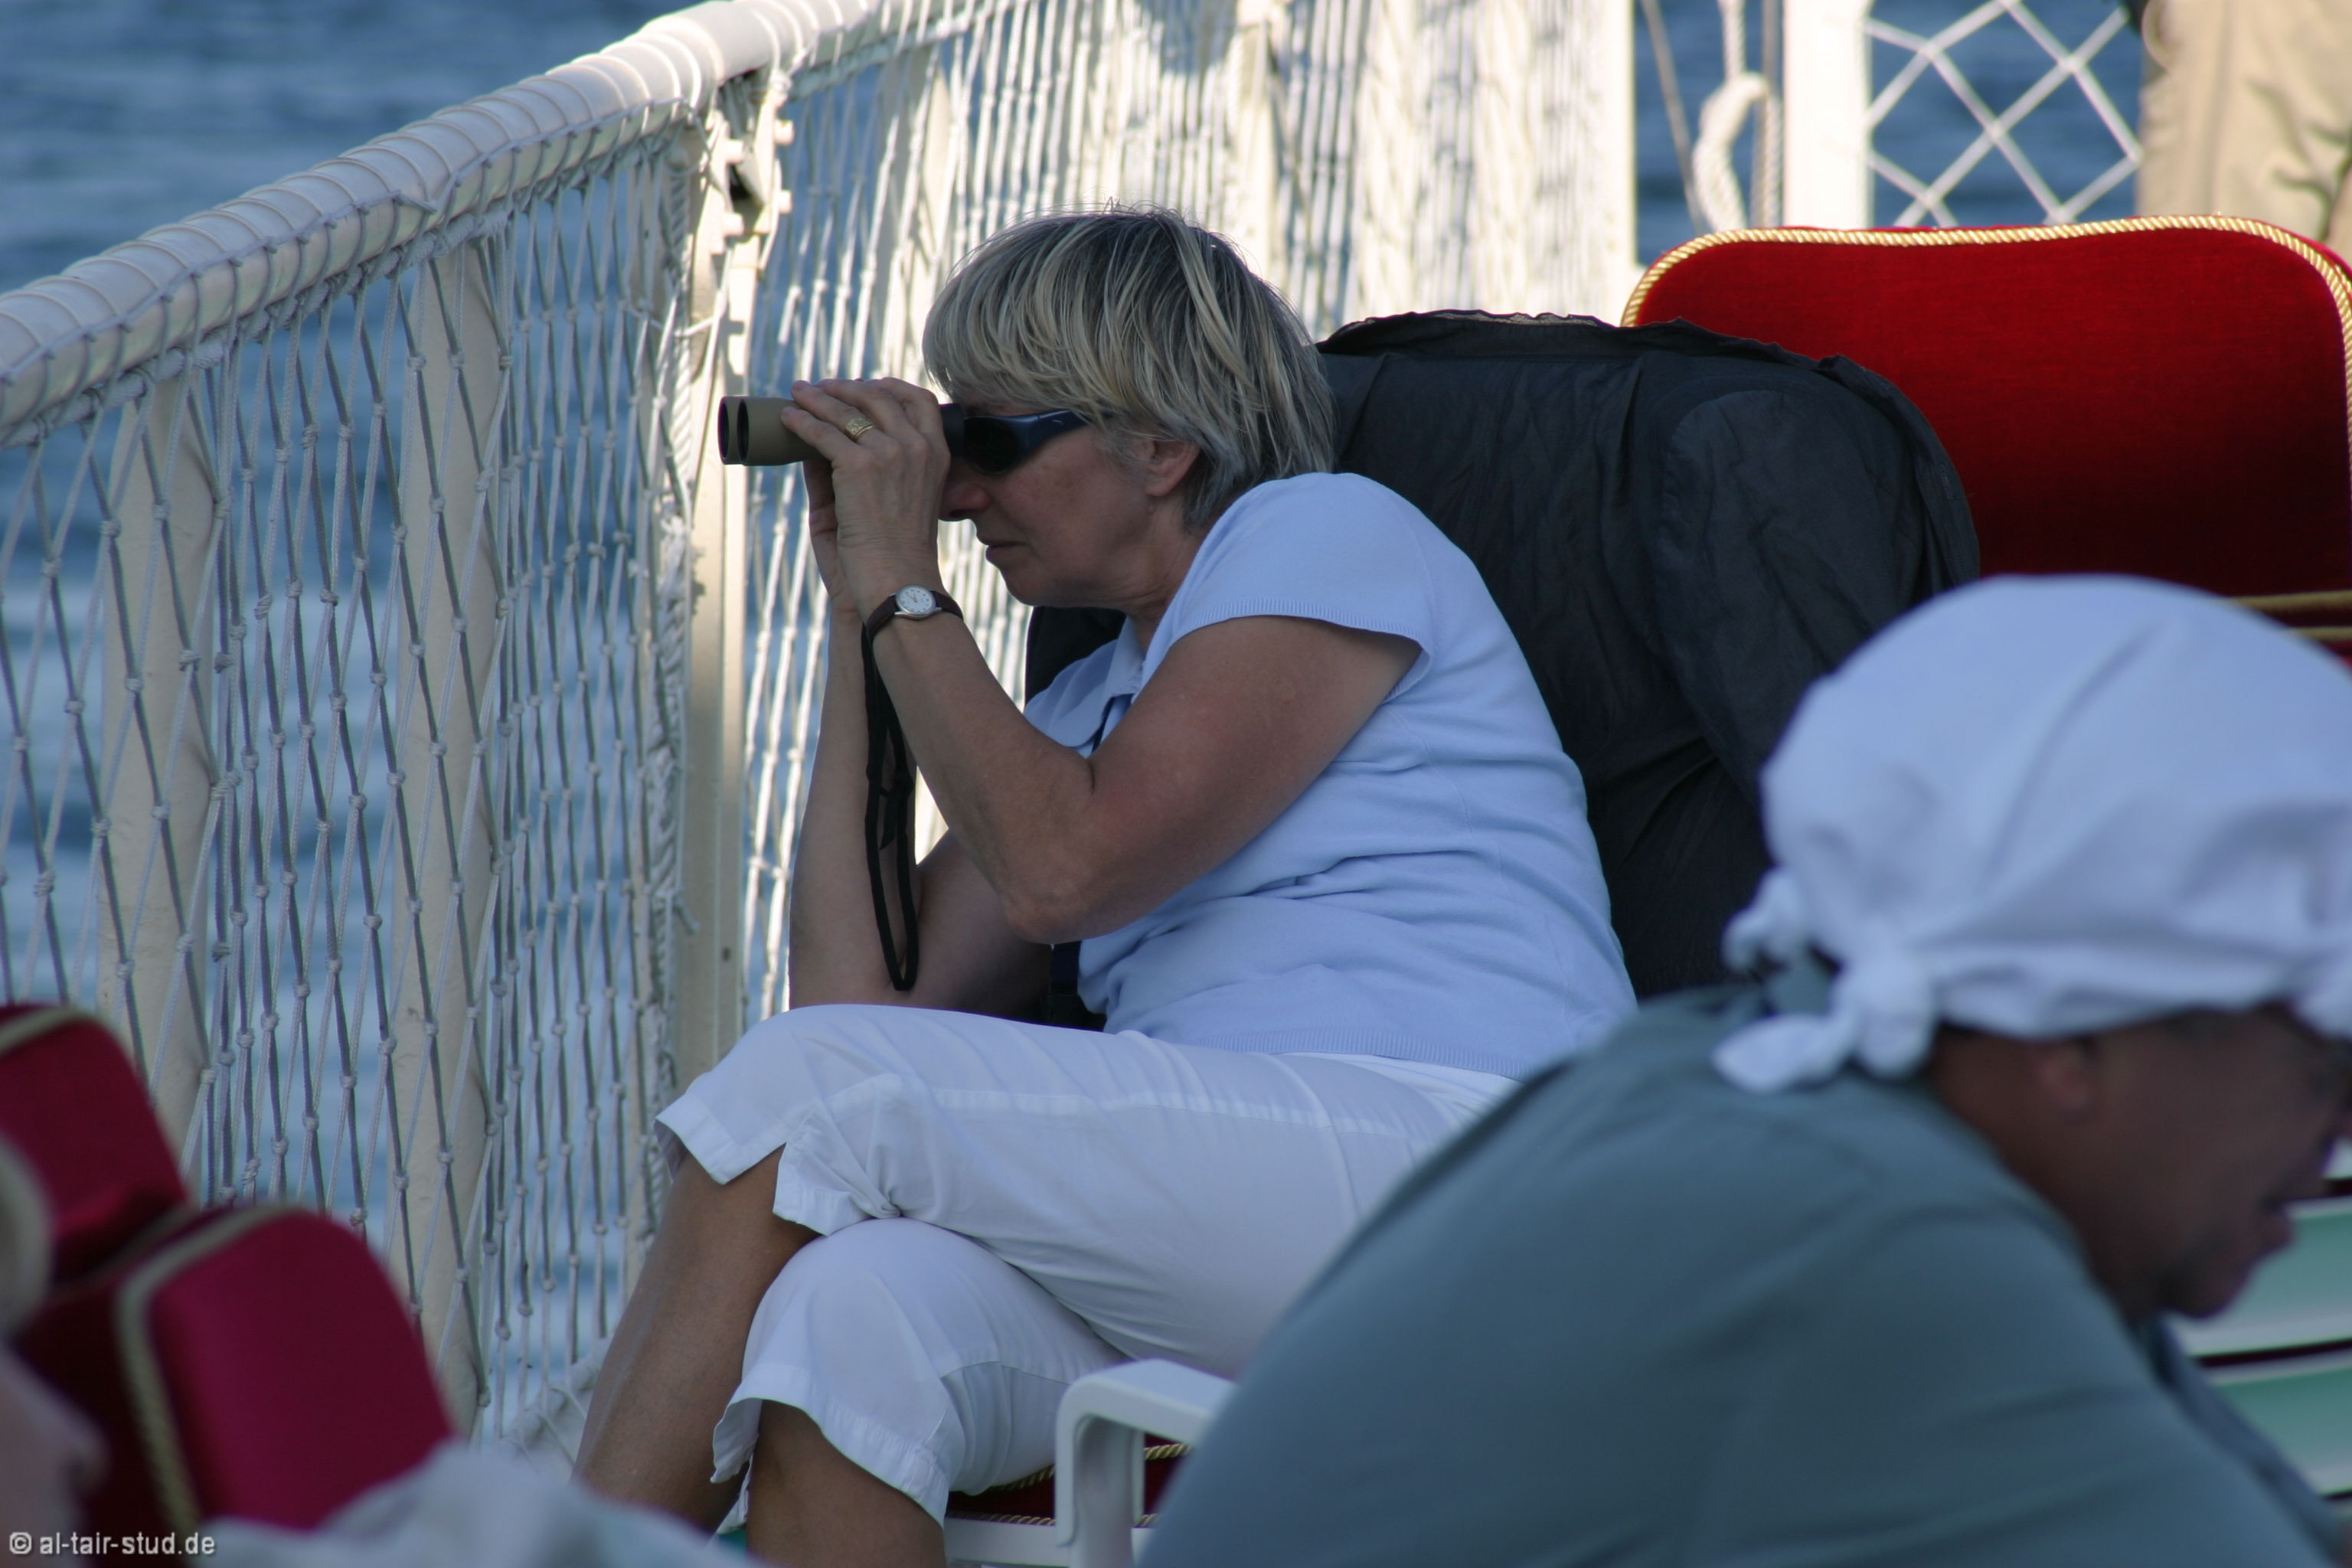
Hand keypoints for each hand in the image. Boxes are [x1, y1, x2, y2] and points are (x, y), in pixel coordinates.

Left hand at [782, 378, 951, 616]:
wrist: (897, 577)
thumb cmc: (898, 548)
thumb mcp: (904, 497)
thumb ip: (881, 466)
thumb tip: (832, 438)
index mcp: (937, 453)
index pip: (920, 401)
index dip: (890, 387)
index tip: (867, 385)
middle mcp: (917, 447)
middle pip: (878, 397)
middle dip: (846, 387)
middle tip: (821, 388)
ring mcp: (889, 453)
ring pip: (846, 411)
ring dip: (817, 398)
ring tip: (797, 394)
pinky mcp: (859, 466)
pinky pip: (822, 433)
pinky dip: (801, 423)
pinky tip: (787, 419)